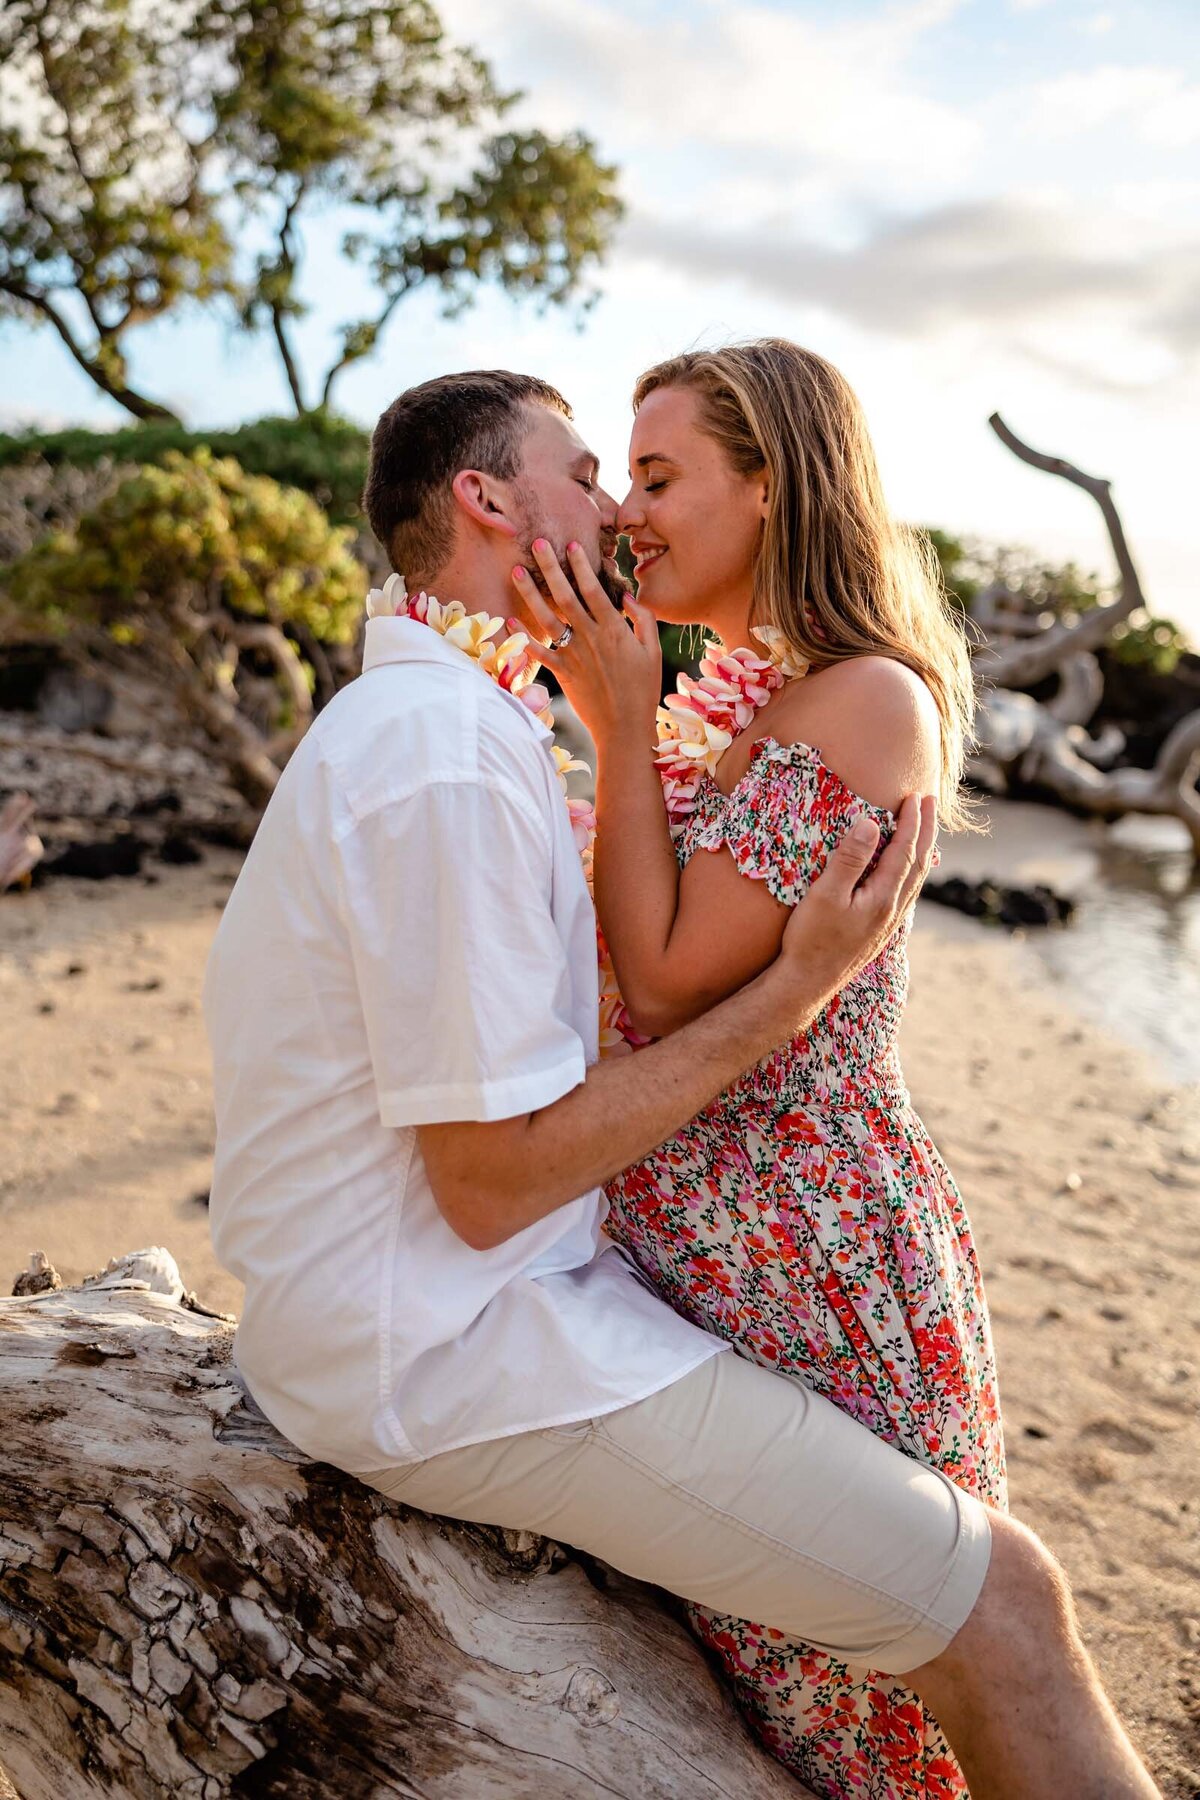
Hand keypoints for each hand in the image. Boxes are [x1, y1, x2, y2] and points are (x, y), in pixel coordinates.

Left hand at [511, 541, 661, 750]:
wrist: (625, 729)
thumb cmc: (643, 690)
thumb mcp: (653, 651)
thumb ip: (642, 619)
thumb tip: (625, 596)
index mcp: (614, 629)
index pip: (594, 588)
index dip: (581, 565)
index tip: (571, 544)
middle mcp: (590, 638)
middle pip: (566, 596)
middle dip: (550, 567)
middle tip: (537, 543)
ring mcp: (573, 655)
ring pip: (547, 618)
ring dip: (530, 594)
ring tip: (515, 571)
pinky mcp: (562, 674)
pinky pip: (539, 652)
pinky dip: (523, 637)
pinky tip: (510, 621)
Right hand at [771, 794, 936, 1026]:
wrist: (807, 984)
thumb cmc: (811, 939)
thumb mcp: (825, 895)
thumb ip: (849, 859)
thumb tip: (870, 823)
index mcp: (884, 898)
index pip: (905, 851)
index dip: (911, 822)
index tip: (915, 797)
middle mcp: (893, 910)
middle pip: (919, 863)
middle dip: (926, 830)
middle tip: (931, 802)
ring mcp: (888, 923)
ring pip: (915, 879)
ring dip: (923, 850)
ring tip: (926, 830)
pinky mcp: (879, 932)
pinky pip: (906, 893)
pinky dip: (913, 873)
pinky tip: (907, 873)